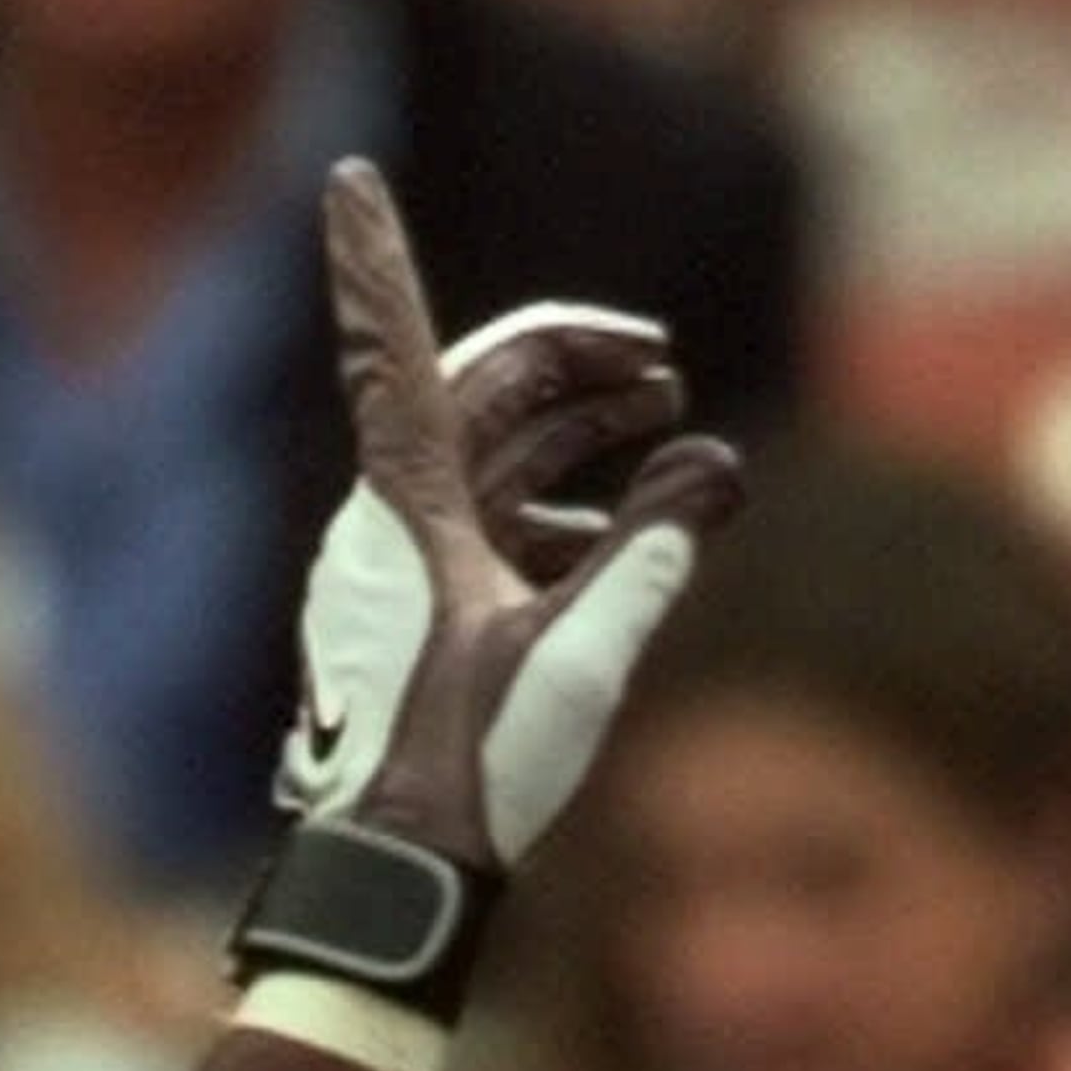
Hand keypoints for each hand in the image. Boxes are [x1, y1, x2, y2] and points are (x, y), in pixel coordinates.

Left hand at [278, 163, 740, 883]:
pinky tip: (608, 538)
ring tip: (658, 422)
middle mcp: (385, 532)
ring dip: (571, 433)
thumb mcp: (577, 657)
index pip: (397, 348)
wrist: (388, 889)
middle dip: (573, 363)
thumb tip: (720, 466)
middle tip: (660, 363)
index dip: (377, 258)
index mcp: (404, 511)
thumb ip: (654, 554)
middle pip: (478, 398)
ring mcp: (395, 582)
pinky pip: (481, 536)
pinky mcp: (413, 631)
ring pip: (484, 466)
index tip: (350, 181)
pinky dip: (549, 513)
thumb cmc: (463, 777)